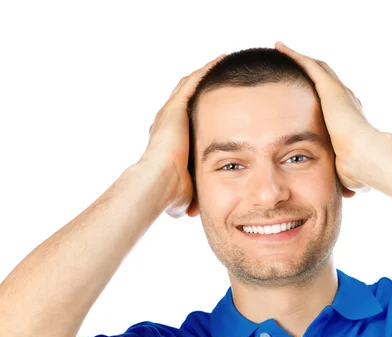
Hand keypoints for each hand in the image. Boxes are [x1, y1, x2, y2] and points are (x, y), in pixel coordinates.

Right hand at [140, 53, 224, 217]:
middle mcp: (168, 122)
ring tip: (224, 61)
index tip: (217, 105)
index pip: (187, 120)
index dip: (201, 110)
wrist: (157, 186)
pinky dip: (206, 70)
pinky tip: (221, 60)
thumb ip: (189, 196)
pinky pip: (193, 82)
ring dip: (207, 74)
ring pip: (190, 85)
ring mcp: (170, 113)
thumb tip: (192, 211)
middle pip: (189, 98)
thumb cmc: (169, 194)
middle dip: (206, 87)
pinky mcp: (175, 108)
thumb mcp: (183, 192)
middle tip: (224, 78)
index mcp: (171, 140)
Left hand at [274, 41, 378, 193]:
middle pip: (324, 81)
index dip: (319, 96)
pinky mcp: (330, 88)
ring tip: (282, 51)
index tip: (306, 95)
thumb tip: (349, 192)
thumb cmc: (358, 169)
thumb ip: (346, 176)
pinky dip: (295, 55)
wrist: (365, 158)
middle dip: (307, 73)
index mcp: (349, 119)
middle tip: (290, 68)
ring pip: (316, 68)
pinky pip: (309, 66)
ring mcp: (338, 92)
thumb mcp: (347, 171)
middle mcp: (345, 101)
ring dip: (299, 60)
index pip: (332, 102)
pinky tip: (280, 47)